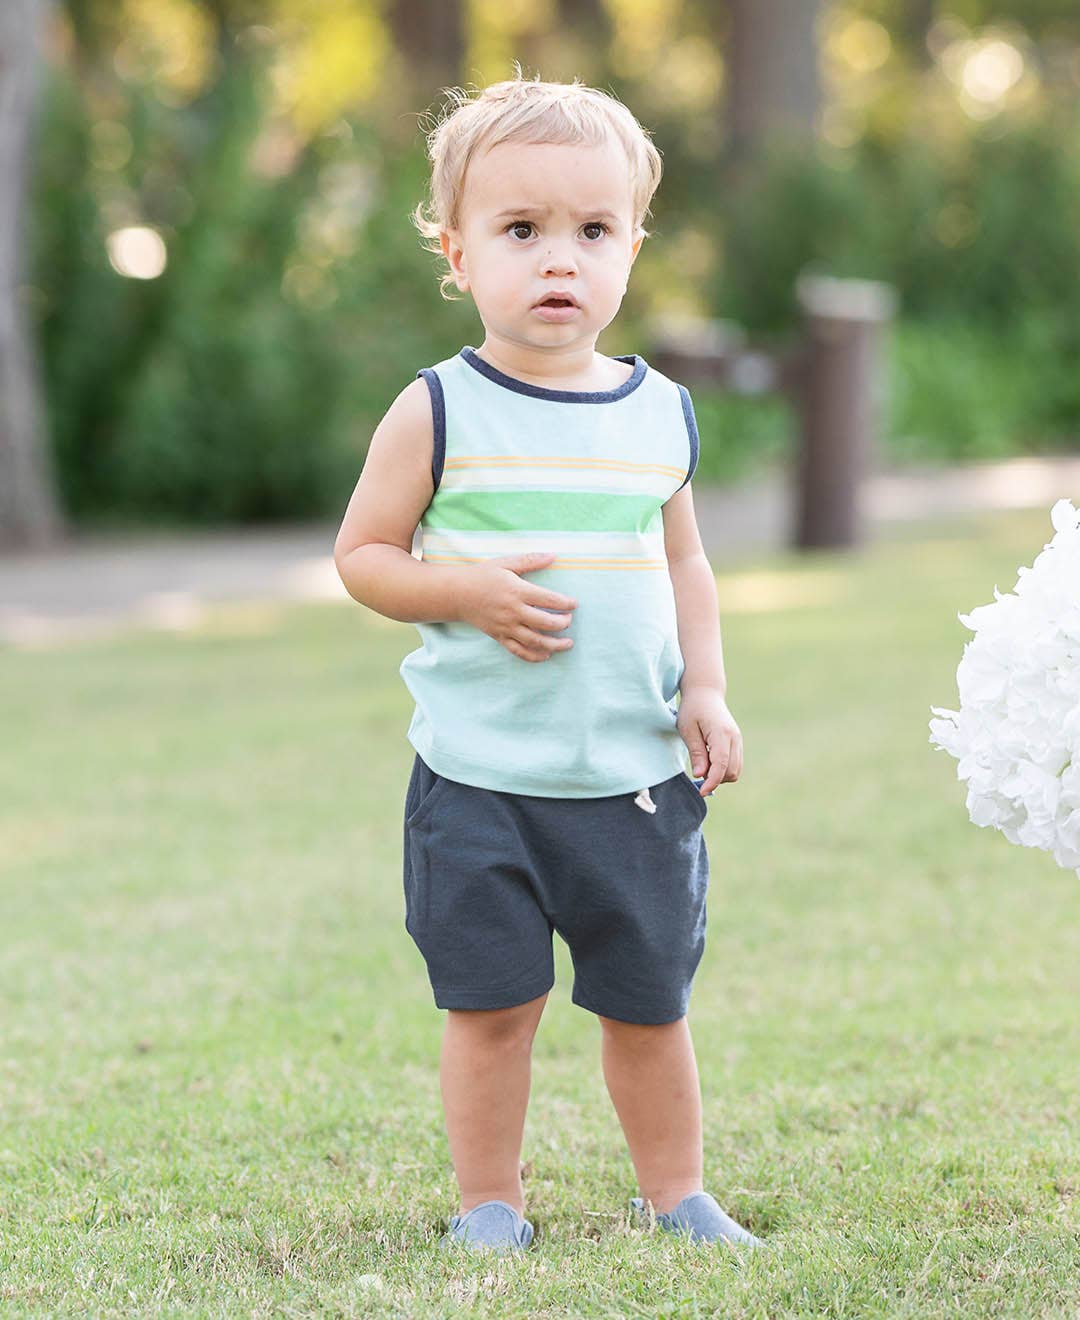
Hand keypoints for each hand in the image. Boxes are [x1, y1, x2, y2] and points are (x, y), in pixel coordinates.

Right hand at [456, 551, 577, 662]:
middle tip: (569, 620)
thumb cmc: (483, 576)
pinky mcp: (499, 637)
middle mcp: (513, 611)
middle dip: (563, 624)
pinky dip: (534, 656)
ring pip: (535, 641)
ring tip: (568, 644)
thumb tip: (554, 555)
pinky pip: (519, 651)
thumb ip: (531, 560)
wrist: (457, 594)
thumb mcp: (506, 562)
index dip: (566, 603)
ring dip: (555, 645)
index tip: (574, 604)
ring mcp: (506, 627)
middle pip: (545, 622)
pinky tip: (546, 655)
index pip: (549, 599)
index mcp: (517, 591)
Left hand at [677, 687, 741, 794]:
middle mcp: (735, 738)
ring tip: (703, 765)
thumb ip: (696, 752)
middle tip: (697, 772)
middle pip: (731, 771)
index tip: (701, 792)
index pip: (721, 765)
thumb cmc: (692, 708)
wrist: (706, 692)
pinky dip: (724, 769)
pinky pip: (735, 764)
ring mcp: (738, 740)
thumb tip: (701, 775)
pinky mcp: (737, 743)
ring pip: (736, 770)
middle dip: (715, 779)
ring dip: (720, 776)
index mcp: (721, 733)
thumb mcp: (687, 729)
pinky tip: (710, 763)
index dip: (712, 782)